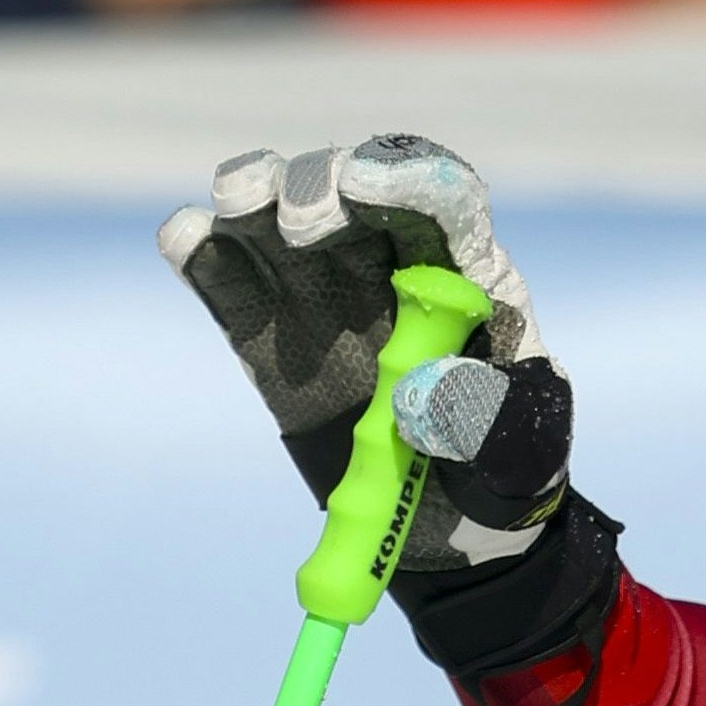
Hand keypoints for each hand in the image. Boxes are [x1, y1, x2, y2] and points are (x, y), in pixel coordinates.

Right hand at [159, 135, 571, 583]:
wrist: (451, 527)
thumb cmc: (505, 472)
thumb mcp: (520, 454)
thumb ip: (484, 420)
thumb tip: (418, 392)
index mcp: (472, 280)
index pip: (445, 201)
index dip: (406, 178)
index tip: (366, 185)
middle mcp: (395, 270)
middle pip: (354, 190)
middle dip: (322, 186)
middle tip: (306, 229)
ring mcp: (327, 296)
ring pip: (285, 214)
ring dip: (257, 191)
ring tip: (238, 207)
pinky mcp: (271, 335)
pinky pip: (232, 283)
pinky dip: (203, 252)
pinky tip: (185, 237)